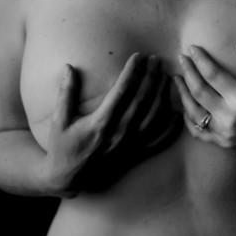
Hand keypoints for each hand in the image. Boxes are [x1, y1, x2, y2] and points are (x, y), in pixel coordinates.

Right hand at [40, 53, 180, 196]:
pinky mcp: (134, 156)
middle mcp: (119, 133)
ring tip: (167, 78)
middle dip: (151, 77)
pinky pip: (158, 142)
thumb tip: (68, 68)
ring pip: (153, 117)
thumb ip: (66, 93)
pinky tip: (177, 114)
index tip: (139, 56)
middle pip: (142, 100)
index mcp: (101, 122)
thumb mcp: (59, 120)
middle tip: (157, 60)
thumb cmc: (61, 147)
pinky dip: (170, 128)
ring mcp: (129, 146)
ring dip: (163, 96)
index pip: (122, 90)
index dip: (132, 71)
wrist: (67, 180)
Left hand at [174, 42, 235, 156]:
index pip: (213, 75)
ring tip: (177, 78)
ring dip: (182, 93)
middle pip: (198, 91)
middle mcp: (230, 118)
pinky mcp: (224, 142)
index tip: (193, 48)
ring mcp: (225, 132)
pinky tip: (184, 105)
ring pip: (193, 112)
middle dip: (187, 72)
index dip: (200, 60)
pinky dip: (188, 118)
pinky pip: (198, 131)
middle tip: (181, 58)